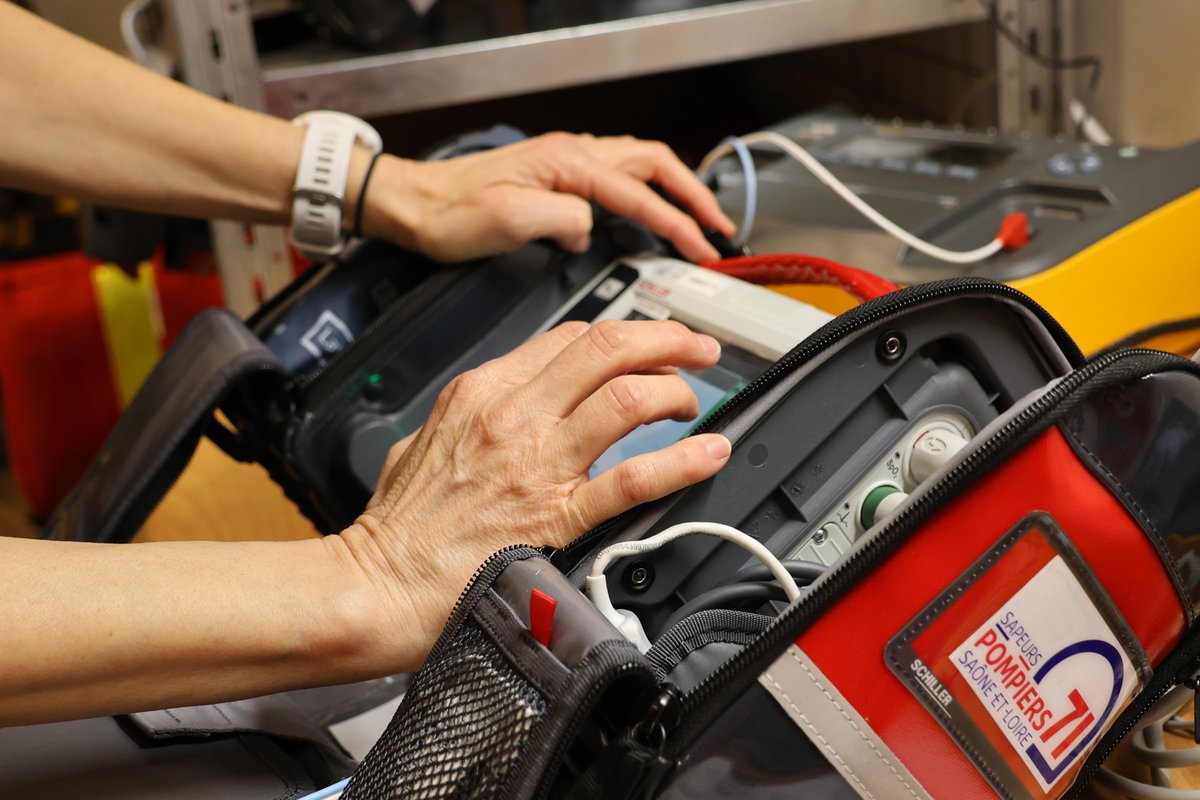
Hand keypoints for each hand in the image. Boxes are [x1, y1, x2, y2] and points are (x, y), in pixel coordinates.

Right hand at [342, 319, 732, 655]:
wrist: (377, 586)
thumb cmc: (397, 526)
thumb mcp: (422, 441)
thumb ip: (469, 417)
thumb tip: (502, 410)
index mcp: (481, 391)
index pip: (570, 338)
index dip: (622, 335)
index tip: (646, 344)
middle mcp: (512, 414)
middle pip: (607, 347)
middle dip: (665, 340)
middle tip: (695, 349)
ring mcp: (536, 462)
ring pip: (626, 396)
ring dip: (675, 390)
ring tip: (693, 401)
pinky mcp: (554, 515)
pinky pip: (632, 477)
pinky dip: (681, 461)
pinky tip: (708, 454)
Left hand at [358, 133, 735, 263]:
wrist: (411, 205)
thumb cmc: (448, 213)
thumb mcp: (507, 219)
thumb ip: (561, 219)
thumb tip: (590, 228)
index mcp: (566, 162)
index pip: (639, 191)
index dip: (676, 221)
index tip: (702, 246)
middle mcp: (569, 154)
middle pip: (652, 163)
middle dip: (691, 194)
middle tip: (718, 227)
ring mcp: (563, 164)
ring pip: (636, 166)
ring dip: (672, 190)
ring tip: (696, 219)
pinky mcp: (554, 179)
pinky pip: (614, 180)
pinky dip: (643, 194)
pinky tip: (646, 215)